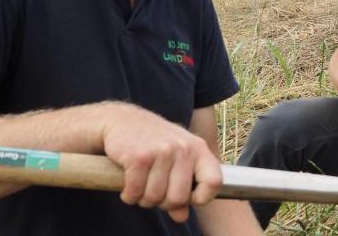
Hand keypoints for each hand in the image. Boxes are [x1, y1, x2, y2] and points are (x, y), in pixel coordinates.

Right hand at [98, 103, 221, 222]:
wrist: (122, 120)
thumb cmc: (153, 142)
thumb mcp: (175, 160)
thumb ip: (182, 189)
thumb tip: (182, 217)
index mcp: (198, 148)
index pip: (214, 182)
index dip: (201, 197)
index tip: (186, 198)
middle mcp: (183, 148)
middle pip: (178, 198)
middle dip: (163, 203)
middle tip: (153, 192)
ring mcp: (162, 151)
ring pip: (155, 197)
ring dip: (143, 199)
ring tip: (140, 187)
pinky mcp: (139, 157)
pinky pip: (135, 192)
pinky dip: (129, 195)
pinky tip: (128, 186)